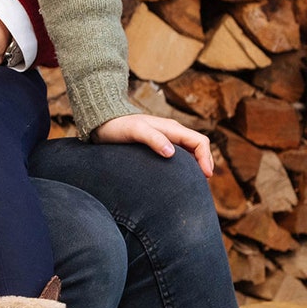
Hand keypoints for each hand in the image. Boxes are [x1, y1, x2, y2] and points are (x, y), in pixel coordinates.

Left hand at [92, 113, 213, 175]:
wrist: (101, 123)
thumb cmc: (118, 126)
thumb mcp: (135, 131)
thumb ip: (153, 139)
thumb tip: (172, 153)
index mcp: (172, 128)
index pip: (200, 141)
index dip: (206, 158)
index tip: (206, 176)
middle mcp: (172, 132)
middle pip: (198, 148)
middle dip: (204, 164)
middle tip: (202, 184)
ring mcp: (165, 138)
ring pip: (189, 152)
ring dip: (194, 165)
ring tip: (193, 183)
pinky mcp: (157, 145)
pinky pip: (177, 155)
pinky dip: (183, 166)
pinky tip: (178, 178)